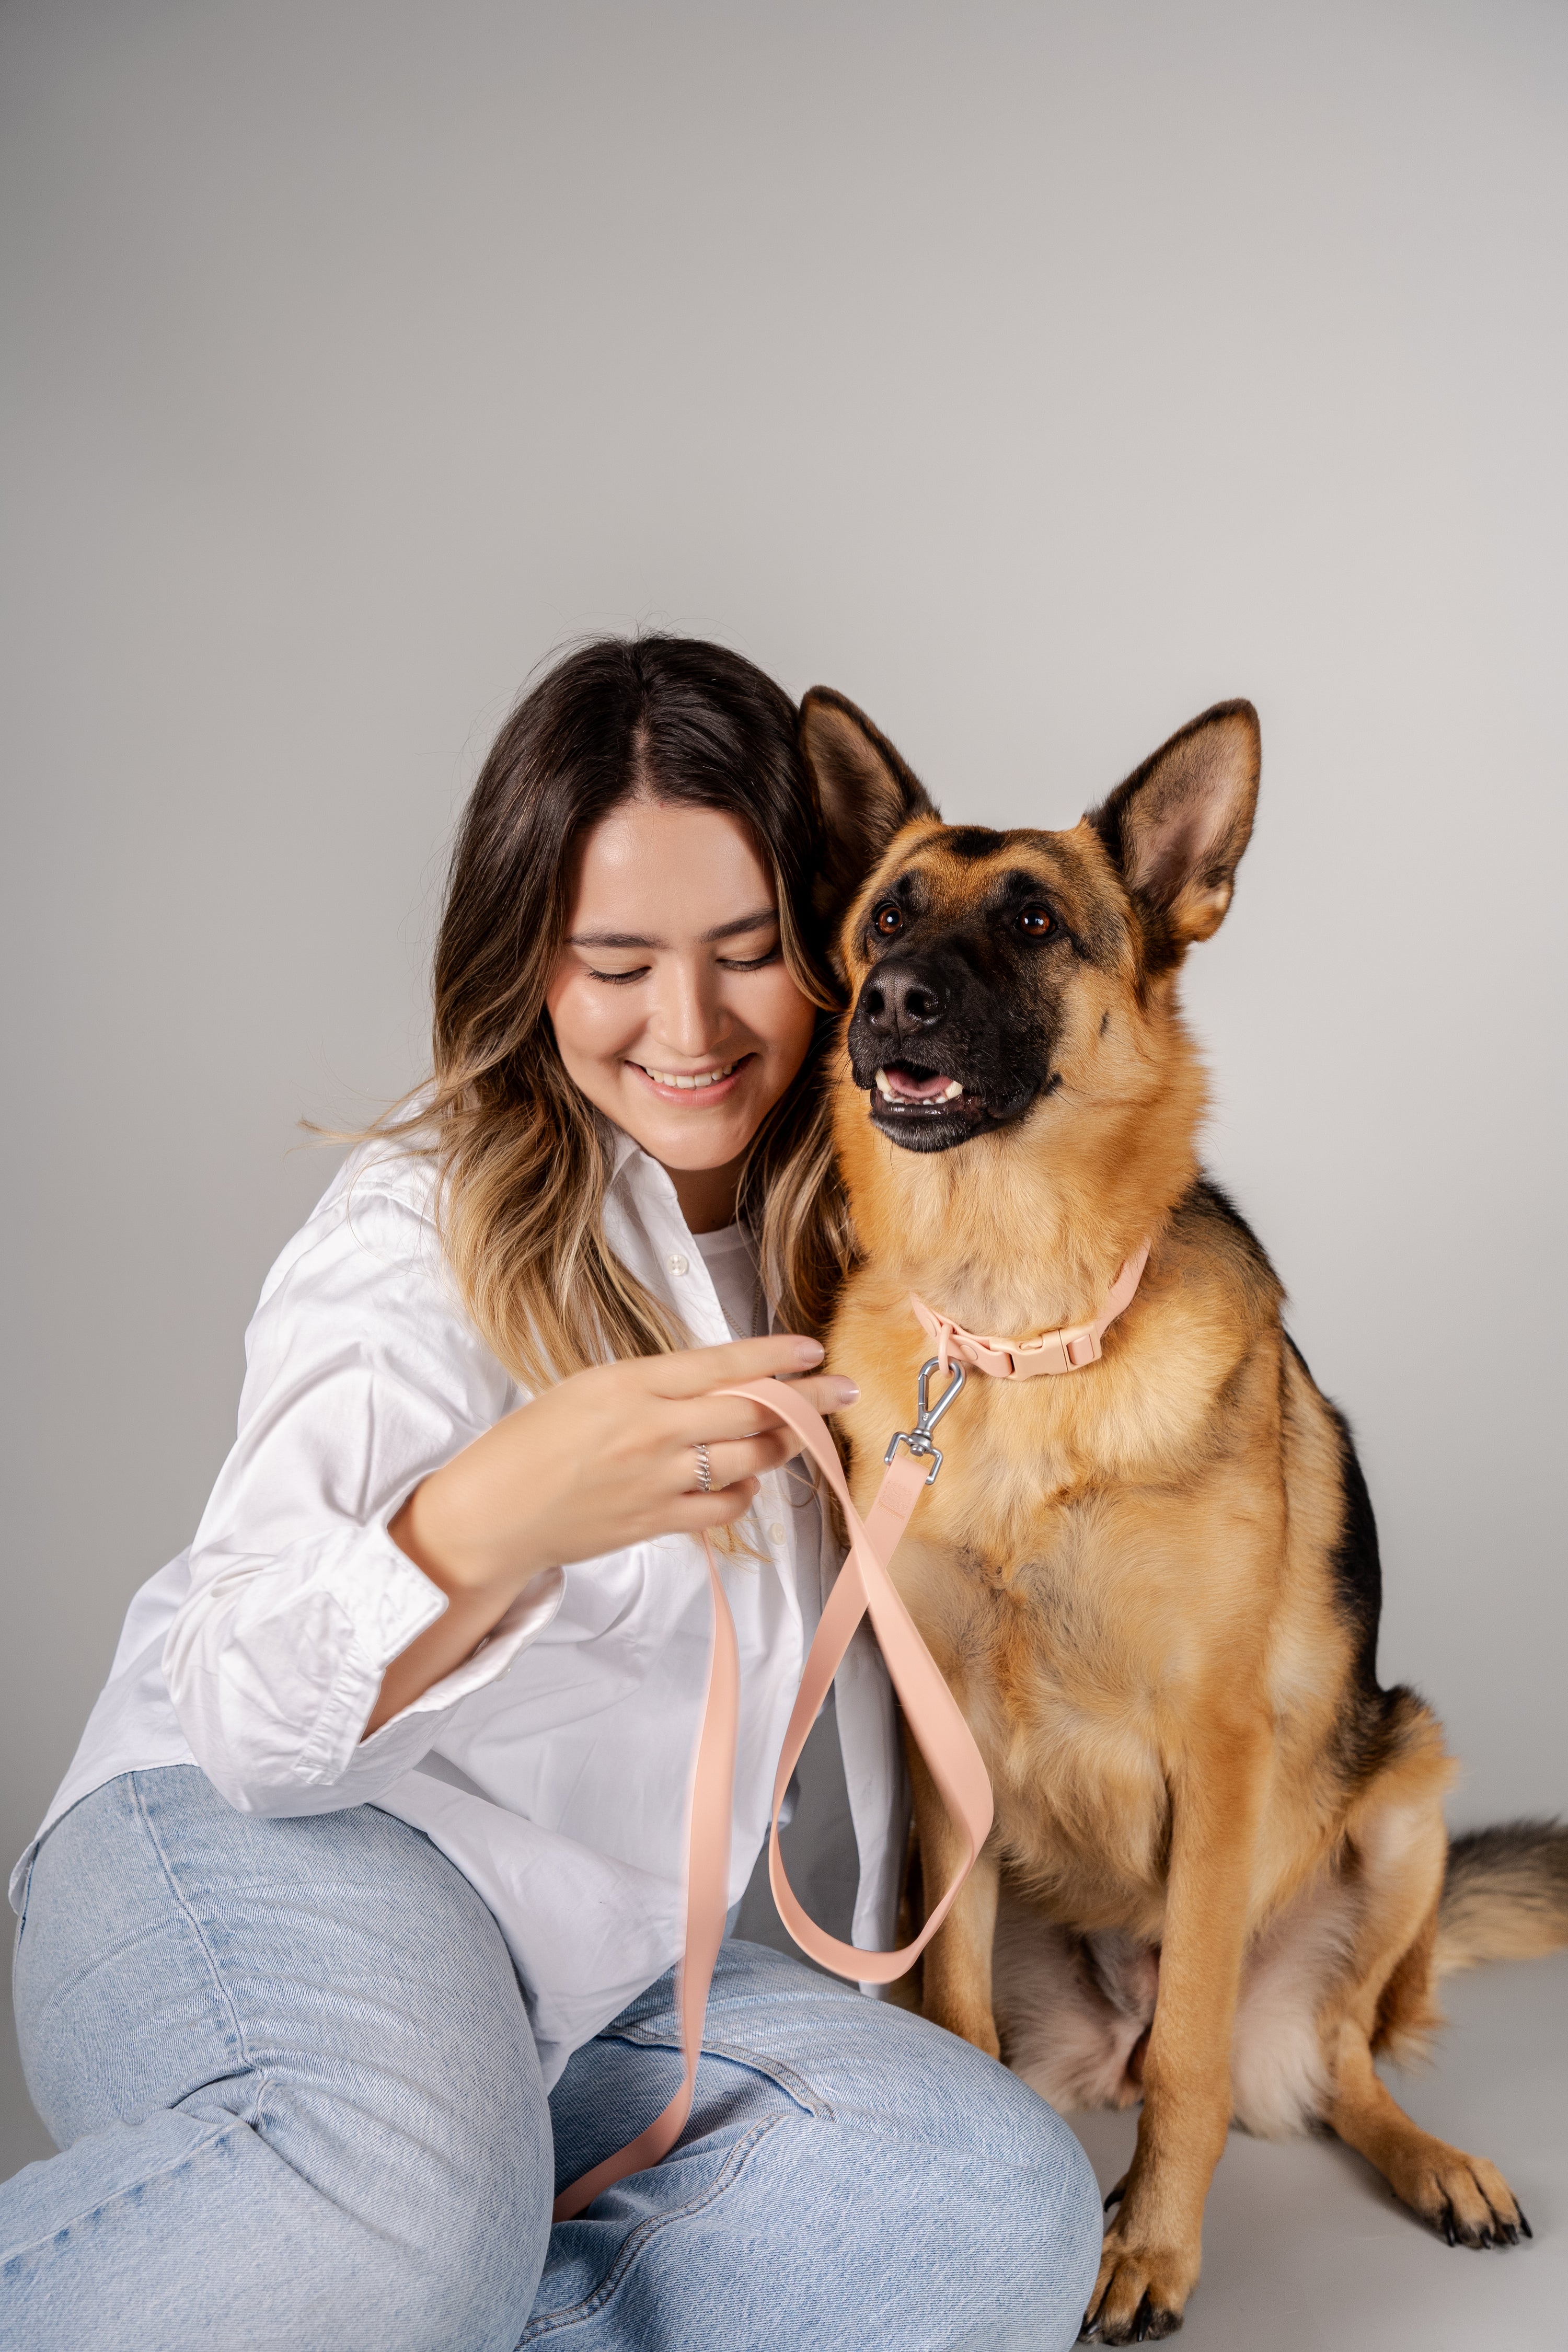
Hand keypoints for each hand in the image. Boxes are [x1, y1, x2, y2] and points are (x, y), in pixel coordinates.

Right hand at [391, 1333, 856, 1600]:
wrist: (493, 1514)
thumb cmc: (533, 1443)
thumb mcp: (590, 1387)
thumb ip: (658, 1384)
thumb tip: (722, 1381)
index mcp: (631, 1384)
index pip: (723, 1365)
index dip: (777, 1358)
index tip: (814, 1352)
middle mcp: (652, 1430)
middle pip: (752, 1412)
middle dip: (808, 1401)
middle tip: (842, 1392)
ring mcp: (657, 1481)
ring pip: (749, 1460)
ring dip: (784, 1445)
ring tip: (799, 1433)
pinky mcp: (657, 1523)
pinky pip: (726, 1507)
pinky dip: (745, 1492)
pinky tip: (743, 1480)